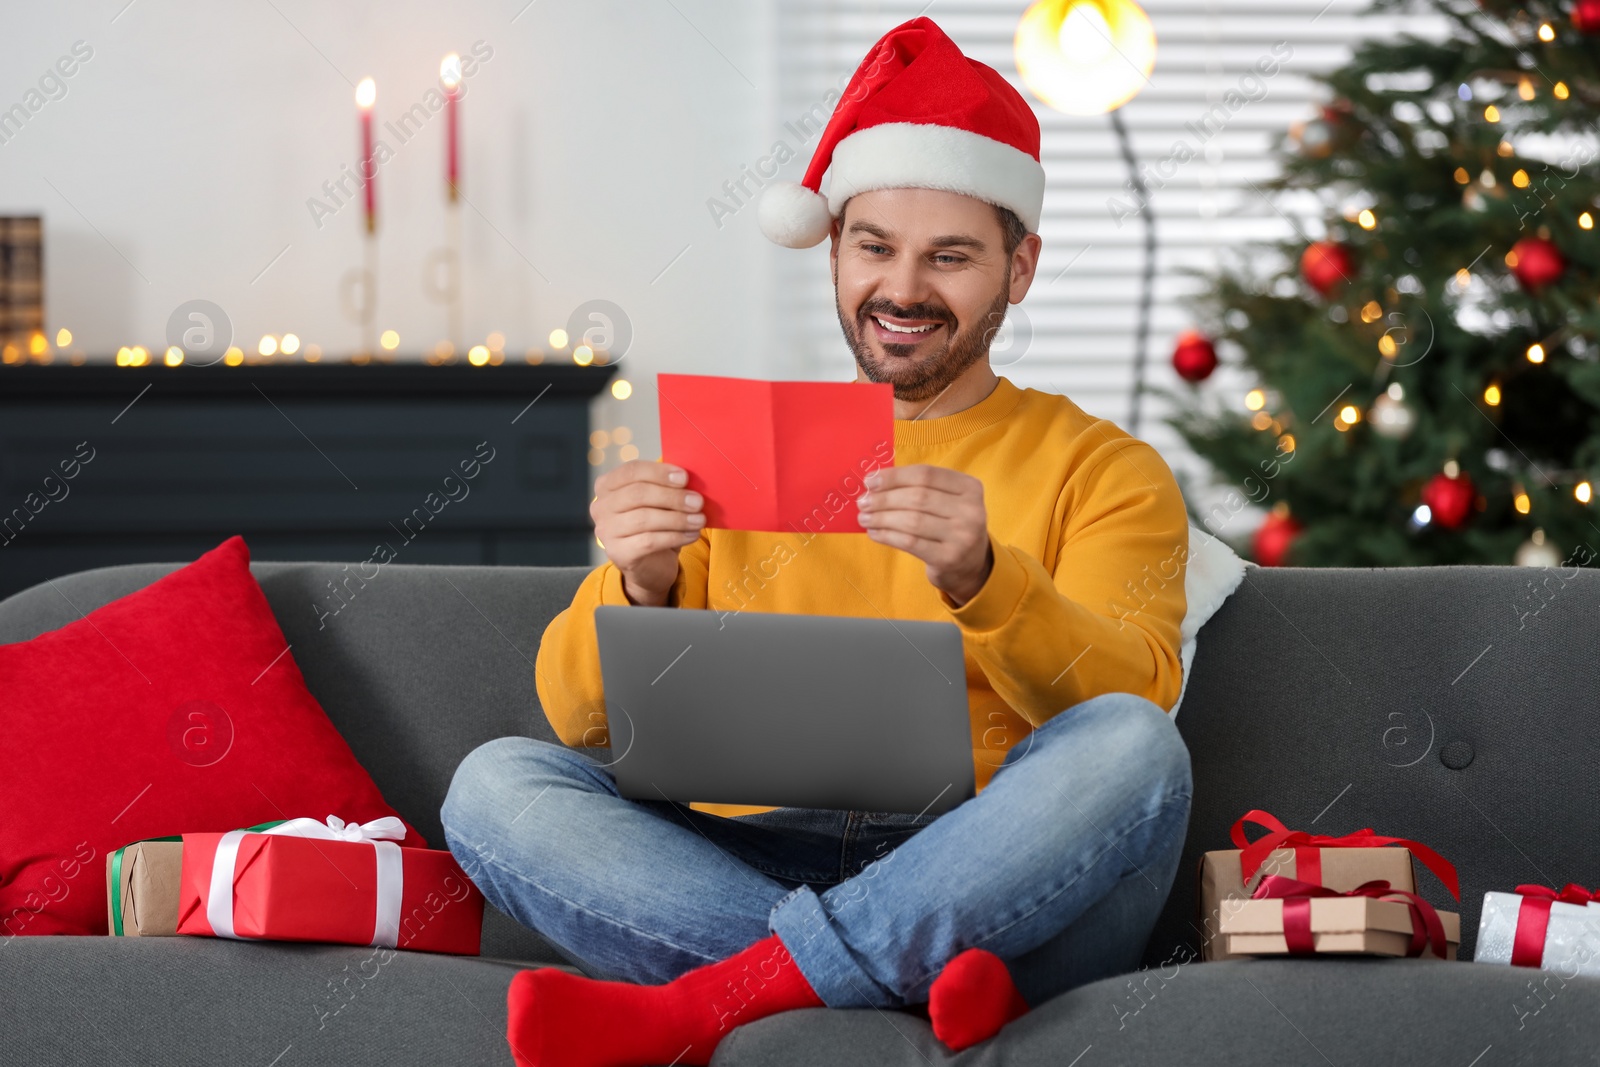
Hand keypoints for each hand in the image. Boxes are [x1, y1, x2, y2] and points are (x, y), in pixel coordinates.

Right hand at [591, 460, 704, 606]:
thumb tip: (687, 477)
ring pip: (644, 518)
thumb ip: (667, 485)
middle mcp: (601, 506)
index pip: (631, 471)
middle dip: (672, 497)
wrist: (650, 564)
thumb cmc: (655, 525)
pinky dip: (675, 537)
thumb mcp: (658, 500)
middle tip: (697, 502)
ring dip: (677, 518)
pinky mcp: (617, 552)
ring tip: (699, 520)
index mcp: (607, 485)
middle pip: (638, 494)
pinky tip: (692, 535)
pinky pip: (649, 541)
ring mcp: (605, 531)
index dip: (659, 472)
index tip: (684, 477)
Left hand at [855, 464, 992, 606]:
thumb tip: (874, 483)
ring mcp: (962, 536)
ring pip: (912, 520)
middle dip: (884, 499)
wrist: (970, 565)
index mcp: (970, 487)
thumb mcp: (946, 501)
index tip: (870, 481)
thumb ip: (918, 488)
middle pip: (917, 496)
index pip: (926, 474)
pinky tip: (874, 533)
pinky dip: (887, 536)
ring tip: (864, 518)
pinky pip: (910, 543)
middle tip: (862, 502)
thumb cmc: (949, 525)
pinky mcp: (949, 558)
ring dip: (882, 518)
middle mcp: (971, 510)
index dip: (894, 476)